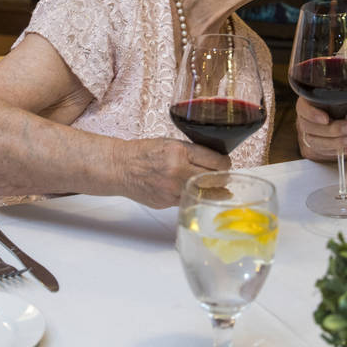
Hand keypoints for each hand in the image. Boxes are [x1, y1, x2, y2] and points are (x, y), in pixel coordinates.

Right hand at [113, 138, 229, 208]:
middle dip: (223, 178)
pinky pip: (190, 201)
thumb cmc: (143, 153)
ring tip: (220, 189)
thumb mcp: (170, 144)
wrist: (121, 167)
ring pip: (205, 194)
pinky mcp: (168, 202)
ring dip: (215, 192)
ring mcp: (173, 189)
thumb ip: (192, 152)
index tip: (226, 164)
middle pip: (215, 179)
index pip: (216, 160)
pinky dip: (197, 198)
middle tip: (225, 177)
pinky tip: (200, 194)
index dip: (225, 163)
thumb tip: (214, 160)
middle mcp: (178, 171)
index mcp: (180, 152)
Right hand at [296, 96, 346, 161]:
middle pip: (310, 128)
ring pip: (317, 143)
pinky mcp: (319, 148)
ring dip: (339, 142)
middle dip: (332, 131)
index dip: (313, 115)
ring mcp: (310, 136)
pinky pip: (329, 153)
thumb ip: (346, 98)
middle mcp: (305, 120)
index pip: (303, 109)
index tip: (326, 119)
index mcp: (307, 103)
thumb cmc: (343, 105)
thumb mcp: (345, 97)